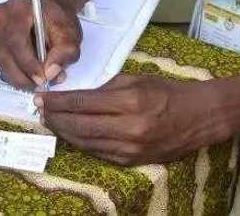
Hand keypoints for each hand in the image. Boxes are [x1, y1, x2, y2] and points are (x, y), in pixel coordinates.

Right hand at [0, 0, 81, 89]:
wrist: (49, 14)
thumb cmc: (58, 20)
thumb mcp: (70, 34)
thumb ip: (64, 52)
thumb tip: (50, 72)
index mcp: (18, 8)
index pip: (16, 39)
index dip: (27, 63)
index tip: (42, 78)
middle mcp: (1, 17)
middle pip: (5, 53)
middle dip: (23, 75)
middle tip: (40, 85)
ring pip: (2, 62)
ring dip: (19, 77)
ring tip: (39, 82)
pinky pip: (2, 64)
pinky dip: (16, 74)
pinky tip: (30, 76)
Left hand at [36, 75, 223, 164]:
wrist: (199, 117)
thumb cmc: (167, 91)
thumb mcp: (137, 79)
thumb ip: (106, 87)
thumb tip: (76, 95)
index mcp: (130, 101)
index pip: (83, 102)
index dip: (58, 101)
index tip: (42, 97)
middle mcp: (129, 127)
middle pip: (80, 125)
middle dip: (56, 118)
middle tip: (40, 110)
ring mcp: (130, 148)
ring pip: (86, 143)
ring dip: (65, 133)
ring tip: (51, 122)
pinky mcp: (132, 161)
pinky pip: (99, 154)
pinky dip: (82, 144)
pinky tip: (72, 135)